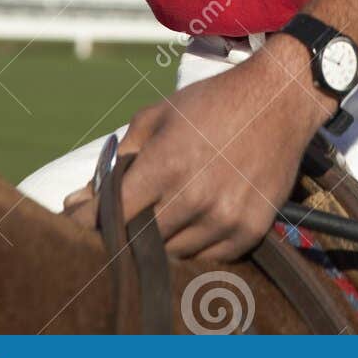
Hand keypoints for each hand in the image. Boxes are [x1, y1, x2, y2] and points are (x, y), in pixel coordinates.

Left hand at [64, 38, 334, 260]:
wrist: (280, 99)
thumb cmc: (213, 102)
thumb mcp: (159, 115)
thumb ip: (120, 156)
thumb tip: (78, 199)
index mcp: (167, 163)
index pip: (112, 214)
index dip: (88, 223)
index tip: (77, 224)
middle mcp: (195, 196)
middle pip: (139, 241)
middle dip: (122, 233)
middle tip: (117, 224)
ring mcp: (225, 217)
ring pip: (173, 255)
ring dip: (160, 242)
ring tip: (160, 219)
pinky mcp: (249, 230)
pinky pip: (207, 258)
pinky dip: (194, 246)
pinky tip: (193, 222)